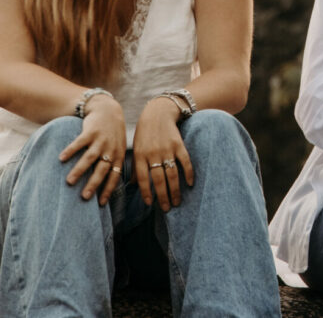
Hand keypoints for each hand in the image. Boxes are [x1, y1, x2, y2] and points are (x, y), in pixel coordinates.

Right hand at [58, 94, 125, 205]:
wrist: (108, 110)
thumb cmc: (113, 134)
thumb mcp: (120, 148)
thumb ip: (117, 164)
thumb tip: (120, 185)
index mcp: (118, 156)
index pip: (114, 176)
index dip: (108, 190)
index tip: (100, 204)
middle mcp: (111, 149)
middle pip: (102, 170)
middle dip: (93, 184)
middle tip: (84, 197)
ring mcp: (100, 140)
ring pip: (90, 158)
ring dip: (79, 170)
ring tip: (69, 181)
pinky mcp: (90, 131)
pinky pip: (79, 143)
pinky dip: (70, 151)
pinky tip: (61, 159)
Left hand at [133, 96, 193, 211]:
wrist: (158, 112)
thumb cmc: (144, 133)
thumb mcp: (136, 148)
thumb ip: (135, 167)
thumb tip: (132, 186)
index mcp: (140, 155)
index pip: (142, 178)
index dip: (146, 192)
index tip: (150, 204)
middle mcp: (153, 153)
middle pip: (158, 179)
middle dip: (163, 196)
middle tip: (166, 209)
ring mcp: (167, 149)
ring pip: (172, 174)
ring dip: (175, 190)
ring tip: (177, 202)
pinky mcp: (179, 145)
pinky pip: (185, 162)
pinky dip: (189, 173)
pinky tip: (190, 184)